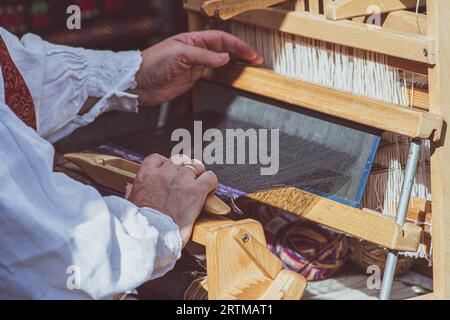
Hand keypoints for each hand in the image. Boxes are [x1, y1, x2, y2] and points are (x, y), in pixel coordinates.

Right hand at [127, 154, 217, 246]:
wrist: (153, 236)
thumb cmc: (141, 224)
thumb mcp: (131, 204)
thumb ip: (132, 192)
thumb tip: (130, 187)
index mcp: (146, 175)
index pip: (158, 159)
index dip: (166, 164)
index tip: (169, 173)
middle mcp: (164, 173)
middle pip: (179, 160)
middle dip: (184, 169)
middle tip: (187, 180)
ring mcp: (181, 180)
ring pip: (195, 166)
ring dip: (198, 174)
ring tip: (198, 184)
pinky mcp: (196, 190)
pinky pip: (209, 177)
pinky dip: (211, 182)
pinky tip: (209, 190)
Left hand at [132, 30, 262, 105]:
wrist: (138, 83)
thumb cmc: (153, 64)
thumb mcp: (179, 55)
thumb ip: (204, 56)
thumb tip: (226, 57)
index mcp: (193, 40)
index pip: (221, 39)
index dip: (238, 45)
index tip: (252, 54)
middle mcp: (196, 51)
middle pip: (224, 49)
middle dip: (241, 53)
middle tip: (257, 61)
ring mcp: (195, 66)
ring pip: (220, 63)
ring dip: (235, 65)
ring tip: (249, 69)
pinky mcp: (192, 79)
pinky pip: (212, 75)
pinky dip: (224, 76)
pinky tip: (232, 78)